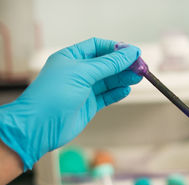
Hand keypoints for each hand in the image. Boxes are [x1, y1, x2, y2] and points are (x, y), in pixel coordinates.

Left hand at [0, 38, 140, 170]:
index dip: (116, 49)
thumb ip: (109, 64)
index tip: (133, 53)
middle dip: (123, 65)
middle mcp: (77, 72)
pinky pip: (107, 96)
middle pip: (106, 64)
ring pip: (109, 81)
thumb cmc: (53, 95)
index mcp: (71, 58)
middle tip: (140, 67)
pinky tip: (126, 90)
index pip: (98, 47)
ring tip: (138, 78)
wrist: (41, 126)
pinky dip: (117, 93)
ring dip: (123, 78)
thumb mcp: (83, 73)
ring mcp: (83, 89)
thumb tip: (130, 53)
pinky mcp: (89, 105)